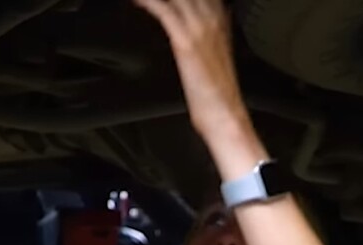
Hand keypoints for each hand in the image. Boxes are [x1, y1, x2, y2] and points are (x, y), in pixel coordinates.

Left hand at [133, 0, 251, 144]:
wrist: (224, 114)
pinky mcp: (186, 41)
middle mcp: (212, 20)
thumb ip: (206, 36)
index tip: (164, 0)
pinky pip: (163, 10)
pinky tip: (138, 1)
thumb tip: (194, 31)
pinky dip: (149, 3)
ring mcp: (200, 28)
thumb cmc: (218, 94)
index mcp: (220, 22)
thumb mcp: (215, 56)